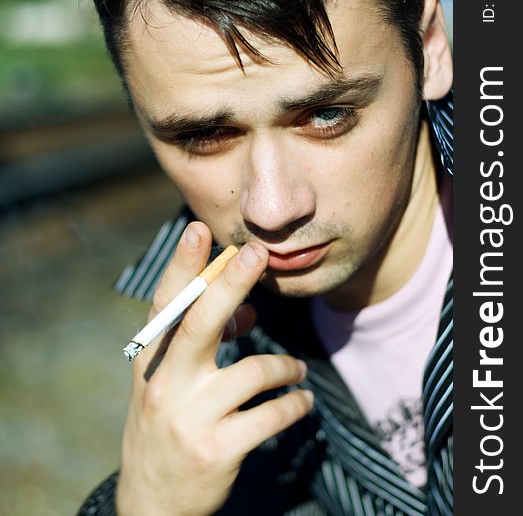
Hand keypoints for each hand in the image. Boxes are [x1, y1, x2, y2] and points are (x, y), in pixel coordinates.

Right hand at [116, 222, 313, 515]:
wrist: (151, 503)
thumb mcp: (171, 383)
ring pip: (255, 371)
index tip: (200, 230)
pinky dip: (295, 404)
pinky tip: (302, 402)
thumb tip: (249, 307)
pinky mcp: (218, 451)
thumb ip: (202, 344)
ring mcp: (191, 418)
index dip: (181, 266)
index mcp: (152, 363)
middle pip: (202, 322)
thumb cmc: (167, 425)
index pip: (166, 305)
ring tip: (298, 371)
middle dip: (231, 283)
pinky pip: (272, 414)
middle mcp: (166, 384)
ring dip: (286, 367)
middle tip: (259, 253)